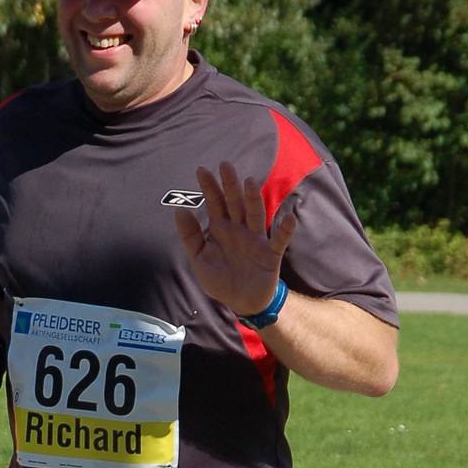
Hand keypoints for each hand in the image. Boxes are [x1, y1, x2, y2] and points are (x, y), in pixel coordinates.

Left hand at [174, 160, 297, 316]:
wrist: (241, 303)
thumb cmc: (220, 279)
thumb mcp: (199, 260)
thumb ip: (190, 236)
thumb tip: (179, 210)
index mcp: (220, 228)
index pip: (214, 203)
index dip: (208, 187)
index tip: (201, 169)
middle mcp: (238, 229)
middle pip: (234, 203)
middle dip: (230, 185)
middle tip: (225, 165)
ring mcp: (255, 240)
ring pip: (254, 215)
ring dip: (253, 199)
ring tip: (249, 182)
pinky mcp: (271, 254)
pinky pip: (279, 240)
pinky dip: (285, 230)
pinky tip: (289, 218)